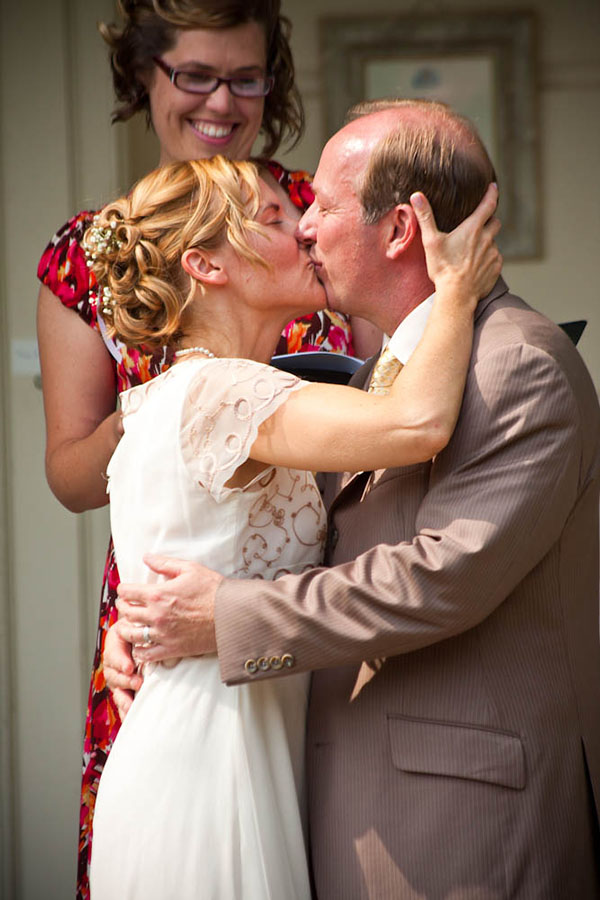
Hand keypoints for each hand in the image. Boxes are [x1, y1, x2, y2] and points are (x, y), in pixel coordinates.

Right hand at [103, 624, 142, 720]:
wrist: (150, 634)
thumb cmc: (147, 627)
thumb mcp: (145, 625)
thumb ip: (147, 633)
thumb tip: (163, 644)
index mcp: (116, 640)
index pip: (114, 651)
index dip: (120, 661)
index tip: (130, 668)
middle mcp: (114, 660)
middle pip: (112, 673)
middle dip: (124, 680)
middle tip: (137, 682)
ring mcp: (118, 676)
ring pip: (116, 689)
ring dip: (124, 698)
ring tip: (132, 705)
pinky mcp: (124, 688)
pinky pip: (122, 701)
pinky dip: (125, 709)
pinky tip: (130, 717)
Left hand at [115, 554, 222, 663]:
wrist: (231, 614)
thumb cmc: (213, 589)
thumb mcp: (190, 569)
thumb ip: (165, 563)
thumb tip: (146, 557)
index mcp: (159, 594)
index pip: (127, 592)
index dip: (123, 589)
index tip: (126, 590)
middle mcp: (157, 615)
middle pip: (126, 612)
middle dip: (123, 607)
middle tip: (126, 605)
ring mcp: (163, 634)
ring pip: (131, 634)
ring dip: (126, 629)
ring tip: (128, 625)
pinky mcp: (171, 650)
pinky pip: (146, 655)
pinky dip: (140, 650)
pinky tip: (141, 645)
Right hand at [411, 183, 501, 302]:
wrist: (457, 295)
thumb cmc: (443, 268)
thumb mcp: (431, 241)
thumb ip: (425, 216)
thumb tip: (416, 195)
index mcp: (473, 229)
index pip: (488, 204)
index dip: (492, 194)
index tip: (493, 187)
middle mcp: (487, 239)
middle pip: (495, 222)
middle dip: (489, 221)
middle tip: (478, 226)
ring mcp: (493, 254)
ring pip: (493, 242)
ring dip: (486, 243)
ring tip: (471, 253)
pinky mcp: (496, 268)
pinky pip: (495, 259)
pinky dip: (487, 259)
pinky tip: (475, 267)